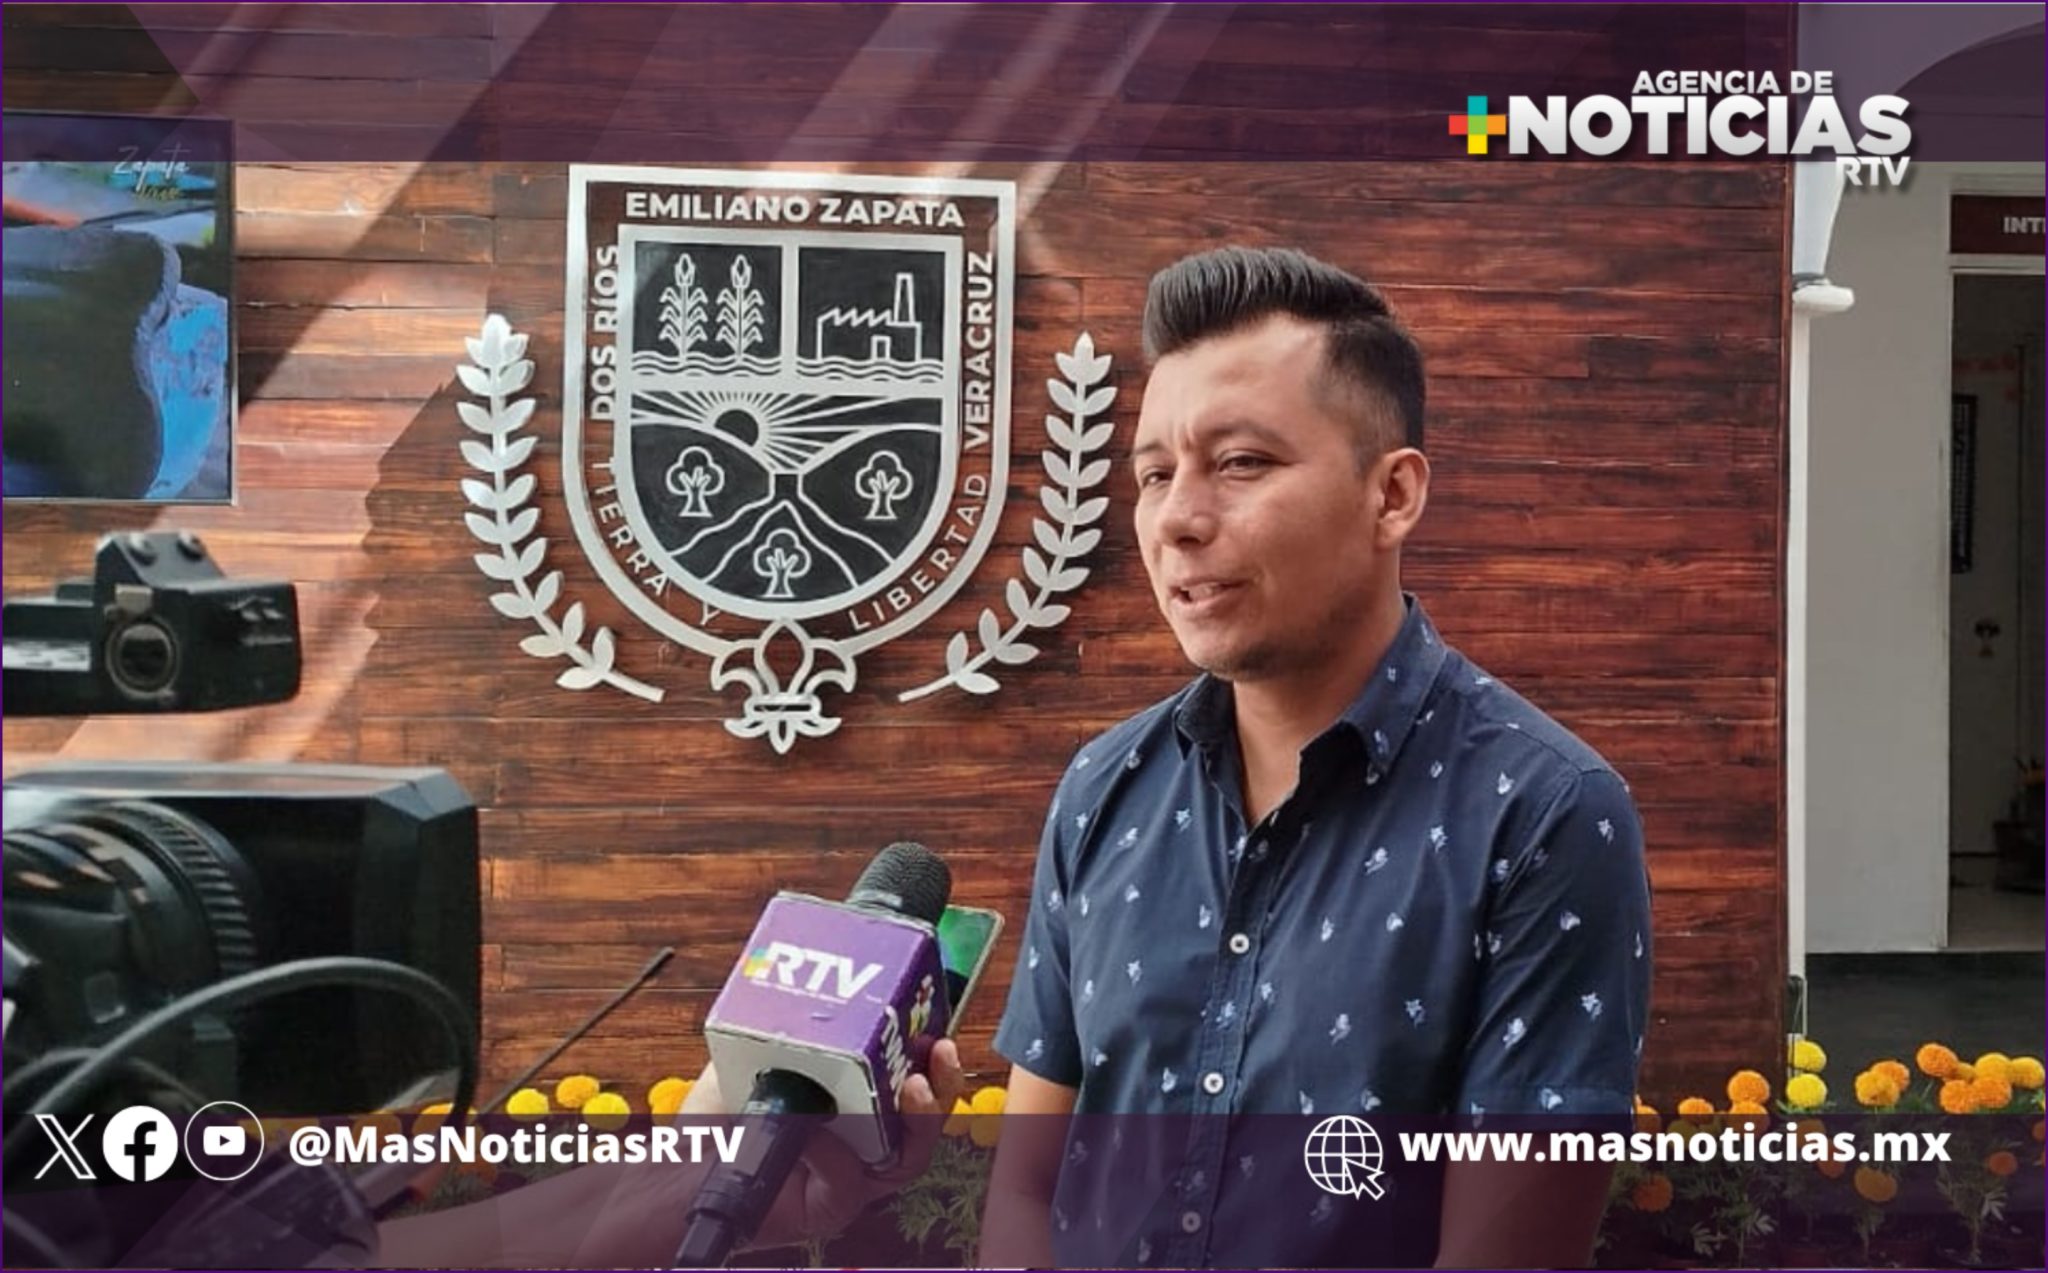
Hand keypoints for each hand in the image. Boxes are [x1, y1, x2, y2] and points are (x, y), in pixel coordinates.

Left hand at [681, 1040, 965, 1251]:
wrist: (677, 1167)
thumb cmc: (719, 1114)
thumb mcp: (758, 1052)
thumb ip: (790, 1027)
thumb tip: (814, 989)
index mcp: (858, 1101)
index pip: (911, 1076)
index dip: (931, 1052)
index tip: (935, 1019)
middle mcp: (865, 1141)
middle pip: (926, 1117)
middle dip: (944, 1082)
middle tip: (940, 1049)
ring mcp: (854, 1178)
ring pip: (909, 1156)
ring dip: (920, 1119)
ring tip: (913, 1088)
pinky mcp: (831, 1209)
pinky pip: (849, 1183)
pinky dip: (835, 1156)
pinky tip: (815, 1133)